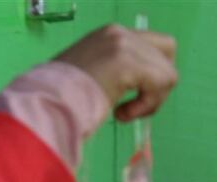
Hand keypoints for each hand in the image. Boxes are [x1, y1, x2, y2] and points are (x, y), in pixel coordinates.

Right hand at [54, 24, 177, 120]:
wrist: (48, 101)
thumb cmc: (67, 96)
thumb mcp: (98, 75)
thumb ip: (122, 72)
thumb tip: (149, 86)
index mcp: (111, 34)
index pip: (157, 45)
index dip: (155, 73)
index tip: (136, 94)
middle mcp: (119, 33)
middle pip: (168, 53)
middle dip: (159, 86)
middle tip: (135, 106)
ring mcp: (123, 44)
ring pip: (168, 72)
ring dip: (152, 100)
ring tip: (125, 112)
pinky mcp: (126, 61)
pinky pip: (160, 84)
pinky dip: (147, 105)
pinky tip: (123, 114)